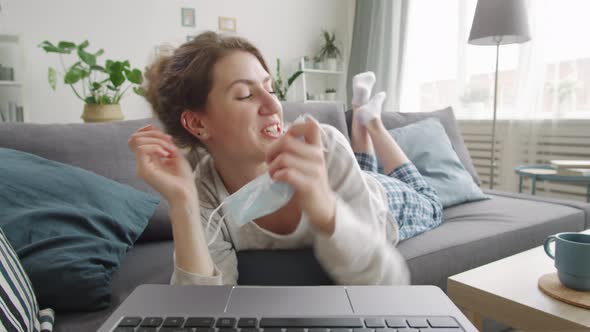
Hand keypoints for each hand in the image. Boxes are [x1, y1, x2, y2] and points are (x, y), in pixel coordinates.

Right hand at [128, 124, 195, 201]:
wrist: (185, 194)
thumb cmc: (183, 178)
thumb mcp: (175, 154)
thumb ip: (164, 142)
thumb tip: (153, 128)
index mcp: (148, 159)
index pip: (137, 139)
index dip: (147, 130)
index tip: (165, 135)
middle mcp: (142, 163)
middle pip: (136, 137)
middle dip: (154, 134)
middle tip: (169, 142)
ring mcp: (141, 167)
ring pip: (138, 141)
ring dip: (156, 140)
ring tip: (169, 150)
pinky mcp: (143, 170)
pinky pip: (142, 149)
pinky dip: (155, 147)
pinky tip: (166, 154)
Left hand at [266, 120, 335, 234]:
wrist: (322, 206)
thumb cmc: (309, 182)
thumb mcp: (307, 162)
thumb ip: (297, 150)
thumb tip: (279, 139)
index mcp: (317, 148)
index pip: (311, 126)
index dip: (294, 128)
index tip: (284, 141)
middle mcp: (318, 156)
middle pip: (287, 141)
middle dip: (271, 150)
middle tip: (270, 161)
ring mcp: (314, 171)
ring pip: (283, 158)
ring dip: (272, 166)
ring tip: (273, 174)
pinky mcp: (309, 185)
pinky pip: (287, 173)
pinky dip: (276, 175)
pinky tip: (277, 180)